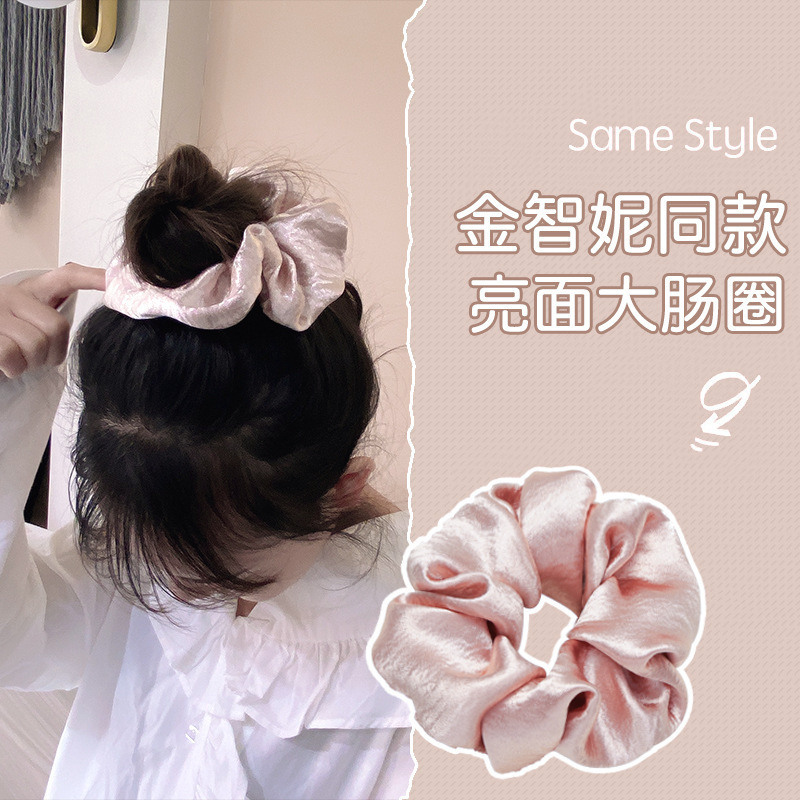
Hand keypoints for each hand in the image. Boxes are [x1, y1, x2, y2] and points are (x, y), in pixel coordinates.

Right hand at [0, 263, 105, 378]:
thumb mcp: (29, 323)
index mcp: (29, 292)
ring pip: (35, 345)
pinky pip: (10, 355)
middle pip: (56, 328)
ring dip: (29, 363)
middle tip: (35, 358)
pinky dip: (12, 366)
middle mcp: (10, 295)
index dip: (92, 278)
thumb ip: (53, 321)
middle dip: (51, 353)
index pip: (66, 277)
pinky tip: (4, 363)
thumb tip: (96, 310)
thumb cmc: (5, 338)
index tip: (114, 281)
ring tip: (16, 359)